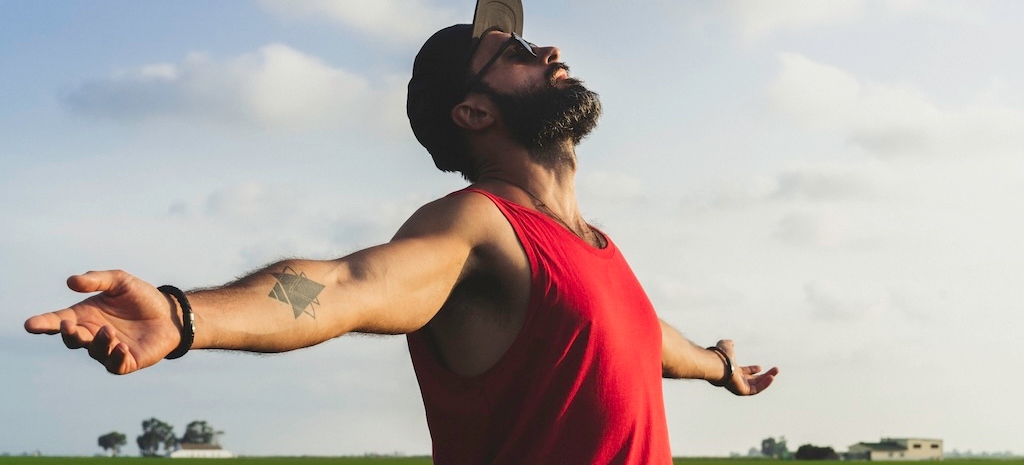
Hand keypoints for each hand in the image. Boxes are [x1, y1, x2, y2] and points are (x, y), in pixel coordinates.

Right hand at [24, 270, 181, 374]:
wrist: (171, 313)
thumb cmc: (142, 297)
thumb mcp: (120, 281)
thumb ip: (97, 279)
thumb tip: (71, 281)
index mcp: (85, 316)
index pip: (58, 321)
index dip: (43, 323)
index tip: (30, 324)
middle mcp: (92, 334)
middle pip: (72, 339)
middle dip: (68, 334)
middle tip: (69, 326)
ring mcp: (108, 350)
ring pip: (94, 352)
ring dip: (97, 343)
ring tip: (108, 331)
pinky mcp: (127, 361)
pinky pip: (115, 365)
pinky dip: (115, 358)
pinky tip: (121, 347)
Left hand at [714, 339, 778, 395]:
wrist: (718, 364)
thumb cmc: (720, 355)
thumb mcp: (725, 346)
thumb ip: (728, 344)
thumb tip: (731, 342)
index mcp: (732, 371)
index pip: (744, 373)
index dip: (752, 370)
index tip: (760, 367)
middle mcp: (736, 380)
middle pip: (753, 380)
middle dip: (764, 375)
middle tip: (775, 370)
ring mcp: (740, 386)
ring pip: (757, 385)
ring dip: (768, 378)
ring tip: (776, 371)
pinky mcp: (743, 391)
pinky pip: (757, 389)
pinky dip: (765, 384)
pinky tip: (772, 377)